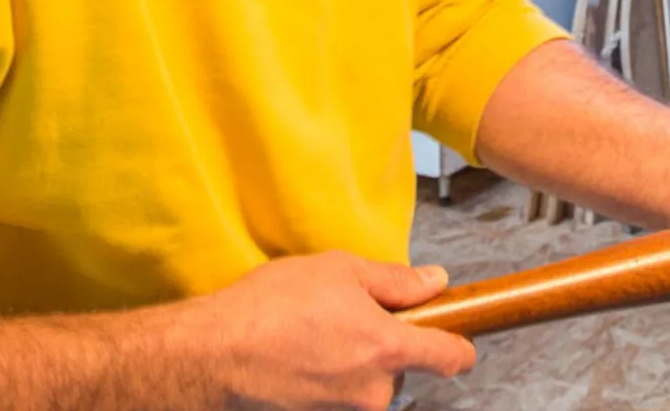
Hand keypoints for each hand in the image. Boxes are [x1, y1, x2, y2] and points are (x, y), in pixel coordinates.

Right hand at [179, 251, 476, 410]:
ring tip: (309, 341)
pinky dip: (323, 383)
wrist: (210, 357)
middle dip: (380, 349)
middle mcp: (374, 392)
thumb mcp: (340, 271)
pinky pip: (335, 401)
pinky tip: (296, 362)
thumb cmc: (271, 308)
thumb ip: (396, 281)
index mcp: (389, 348)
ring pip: (365, 389)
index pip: (451, 358)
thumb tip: (435, 282)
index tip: (456, 339)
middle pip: (399, 371)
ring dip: (349, 368)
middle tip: (342, 322)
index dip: (459, 347)